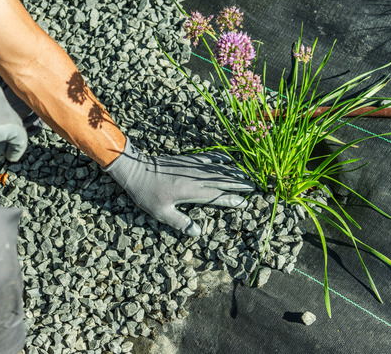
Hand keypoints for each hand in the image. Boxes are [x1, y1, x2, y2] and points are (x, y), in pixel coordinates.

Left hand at [103, 138, 254, 236]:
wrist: (136, 169)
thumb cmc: (147, 193)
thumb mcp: (161, 213)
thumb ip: (180, 222)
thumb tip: (198, 232)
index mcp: (190, 192)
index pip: (217, 196)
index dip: (232, 200)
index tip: (245, 203)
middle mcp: (195, 178)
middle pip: (222, 180)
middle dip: (239, 184)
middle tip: (254, 186)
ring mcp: (192, 167)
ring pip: (218, 169)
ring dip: (234, 171)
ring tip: (247, 175)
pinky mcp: (187, 160)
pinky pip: (208, 158)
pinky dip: (220, 158)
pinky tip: (228, 159)